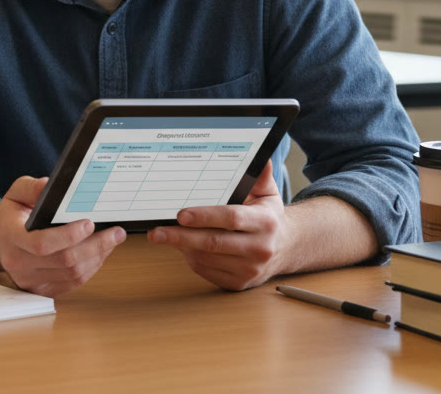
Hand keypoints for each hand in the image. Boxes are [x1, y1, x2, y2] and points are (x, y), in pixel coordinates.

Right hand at [0, 176, 125, 296]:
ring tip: (113, 240)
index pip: (41, 243)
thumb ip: (30, 188)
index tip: (89, 223)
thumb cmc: (13, 215)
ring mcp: (30, 280)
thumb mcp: (16, 194)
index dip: (68, 236)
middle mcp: (18, 263)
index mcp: (10, 238)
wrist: (2, 240)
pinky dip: (92, 267)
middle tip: (116, 232)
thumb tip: (47, 185)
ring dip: (98, 257)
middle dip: (95, 246)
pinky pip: (73, 282)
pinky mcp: (43, 290)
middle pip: (64, 261)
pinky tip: (100, 252)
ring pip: (73, 274)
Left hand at [146, 160, 289, 289]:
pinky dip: (191, 259)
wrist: (285, 248)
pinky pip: (206, 271)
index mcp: (265, 222)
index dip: (204, 217)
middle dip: (180, 237)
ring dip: (182, 247)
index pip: (231, 219)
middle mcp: (259, 248)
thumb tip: (260, 157)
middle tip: (156, 232)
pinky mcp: (239, 283)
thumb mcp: (268, 194)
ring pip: (206, 258)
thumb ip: (260, 175)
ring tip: (165, 235)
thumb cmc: (268, 217)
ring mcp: (249, 269)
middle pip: (213, 242)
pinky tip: (184, 247)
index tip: (181, 215)